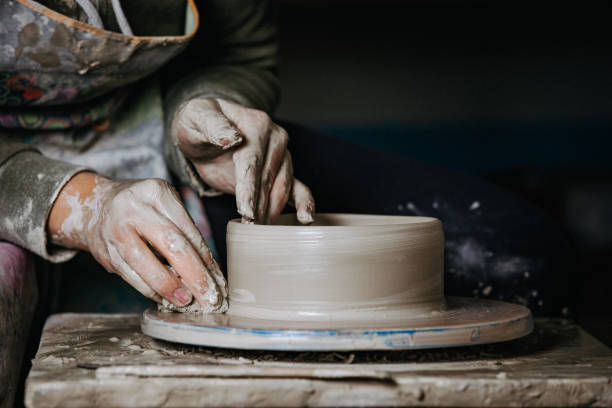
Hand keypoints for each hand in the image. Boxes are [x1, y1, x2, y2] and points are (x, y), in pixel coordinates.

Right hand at [48, 172, 227, 310]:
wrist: (94, 205)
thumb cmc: (142, 207)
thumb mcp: (165, 204)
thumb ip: (185, 230)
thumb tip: (210, 271)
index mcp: (156, 193)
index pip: (188, 230)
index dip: (206, 259)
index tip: (219, 281)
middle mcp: (134, 209)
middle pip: (171, 245)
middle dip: (194, 275)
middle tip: (209, 297)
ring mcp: (116, 231)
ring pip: (146, 265)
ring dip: (170, 287)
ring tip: (187, 302)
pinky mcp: (105, 253)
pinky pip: (131, 276)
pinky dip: (150, 290)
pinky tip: (165, 298)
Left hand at [171, 98, 314, 223]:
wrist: (207, 130)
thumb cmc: (198, 125)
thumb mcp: (196, 118)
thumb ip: (212, 126)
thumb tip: (231, 138)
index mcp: (257, 124)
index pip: (252, 161)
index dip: (248, 188)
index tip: (245, 211)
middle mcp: (276, 138)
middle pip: (268, 178)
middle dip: (258, 206)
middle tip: (248, 228)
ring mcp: (283, 155)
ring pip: (282, 187)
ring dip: (272, 211)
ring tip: (258, 230)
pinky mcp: (283, 170)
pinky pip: (298, 187)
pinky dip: (304, 203)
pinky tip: (306, 219)